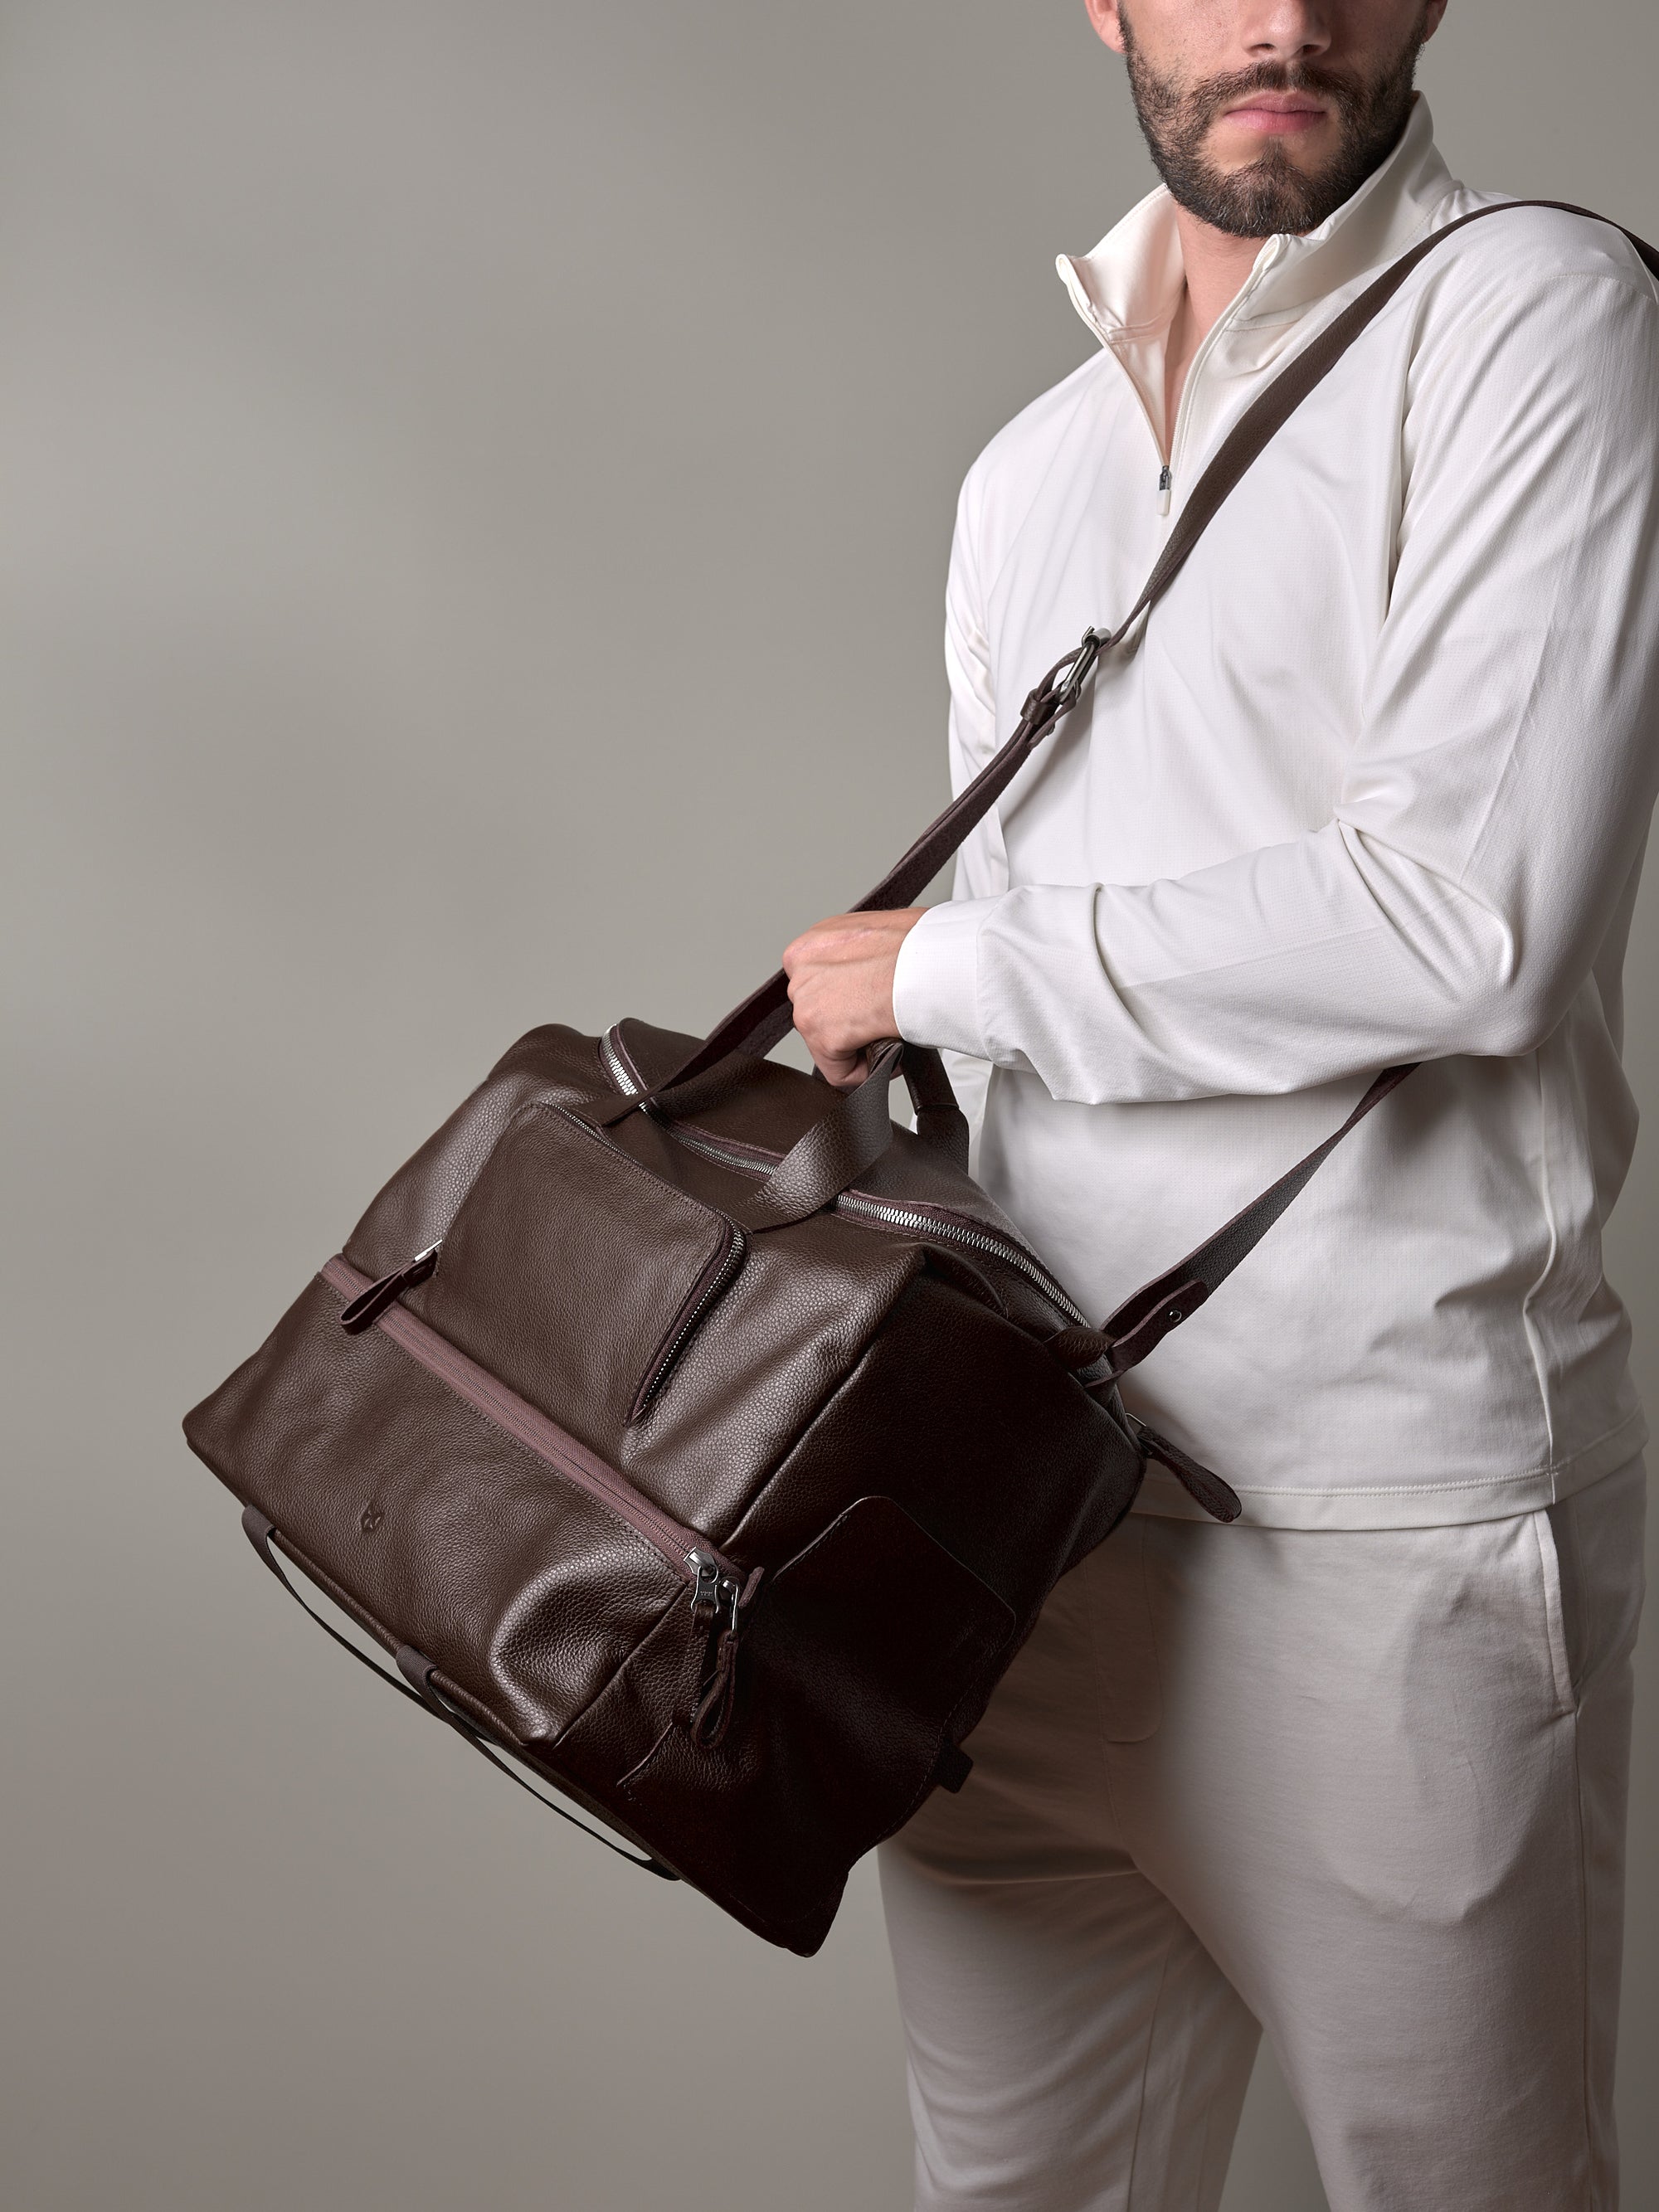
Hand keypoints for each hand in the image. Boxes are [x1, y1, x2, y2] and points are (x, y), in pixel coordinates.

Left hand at [782, 909, 927, 1088]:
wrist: (932, 963)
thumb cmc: (921, 946)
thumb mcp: (879, 935)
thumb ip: (860, 955)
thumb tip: (871, 973)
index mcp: (814, 942)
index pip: (819, 984)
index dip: (848, 1000)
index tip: (871, 1002)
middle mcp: (801, 971)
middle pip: (821, 1014)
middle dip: (851, 1023)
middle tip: (883, 1019)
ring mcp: (807, 1006)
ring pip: (829, 1044)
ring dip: (861, 1045)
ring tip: (890, 1032)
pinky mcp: (821, 1038)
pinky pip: (841, 1073)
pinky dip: (868, 1070)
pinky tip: (890, 1048)